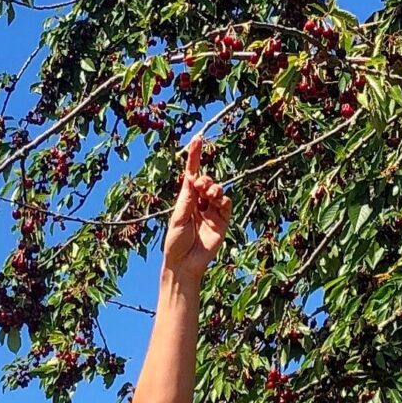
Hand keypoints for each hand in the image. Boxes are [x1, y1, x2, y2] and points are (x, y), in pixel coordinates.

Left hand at [165, 135, 230, 284]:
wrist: (184, 263)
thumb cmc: (175, 242)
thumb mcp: (177, 218)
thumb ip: (187, 198)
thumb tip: (192, 177)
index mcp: (186, 199)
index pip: (191, 174)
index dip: (195, 156)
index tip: (198, 139)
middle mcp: (199, 203)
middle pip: (206, 181)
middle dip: (205, 179)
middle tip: (200, 186)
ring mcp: (211, 212)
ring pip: (218, 191)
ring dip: (214, 189)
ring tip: (209, 195)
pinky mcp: (222, 221)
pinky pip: (227, 204)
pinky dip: (223, 200)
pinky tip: (217, 202)